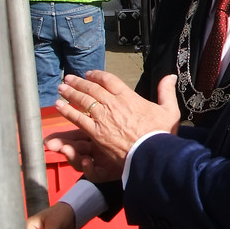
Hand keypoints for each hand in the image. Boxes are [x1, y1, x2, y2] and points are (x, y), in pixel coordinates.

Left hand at [54, 70, 179, 177]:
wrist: (152, 153)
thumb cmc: (161, 134)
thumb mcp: (169, 110)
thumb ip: (166, 91)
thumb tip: (170, 76)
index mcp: (129, 97)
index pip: (109, 80)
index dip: (97, 75)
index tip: (89, 74)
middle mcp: (113, 104)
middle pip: (92, 88)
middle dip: (79, 82)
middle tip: (69, 78)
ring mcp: (103, 118)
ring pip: (83, 101)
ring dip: (70, 93)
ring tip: (61, 88)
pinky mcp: (96, 132)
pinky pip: (78, 118)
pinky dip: (67, 111)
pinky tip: (59, 106)